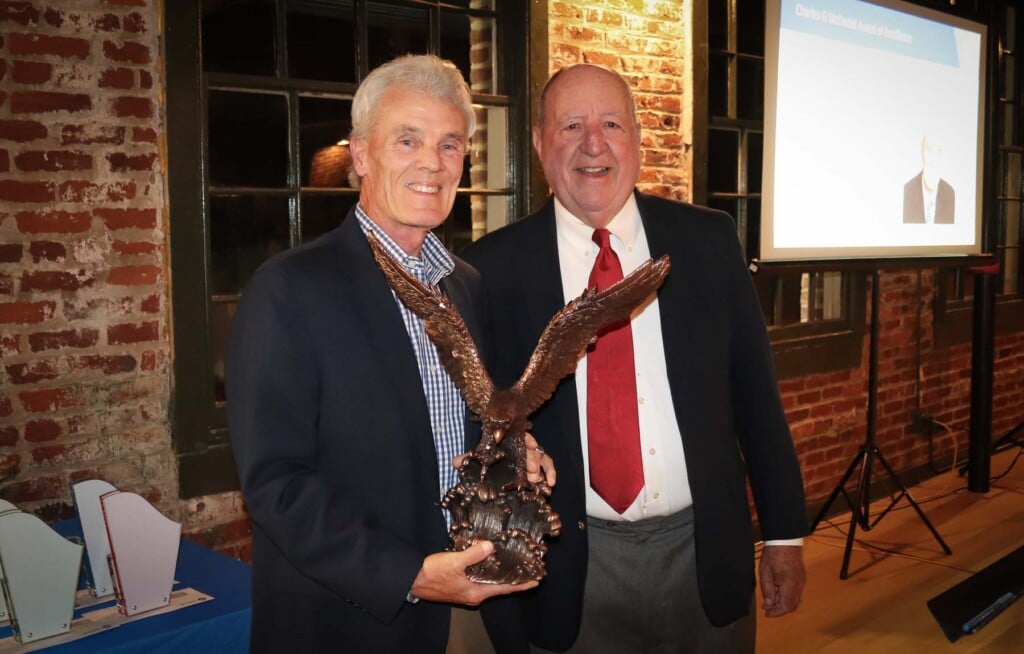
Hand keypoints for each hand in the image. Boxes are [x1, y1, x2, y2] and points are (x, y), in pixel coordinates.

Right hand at [409, 541, 538, 605]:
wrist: (413, 581)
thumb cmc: (432, 573)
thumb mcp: (454, 562)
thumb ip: (473, 555)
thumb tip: (491, 546)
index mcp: (476, 592)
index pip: (505, 589)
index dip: (521, 584)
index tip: (537, 579)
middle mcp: (475, 594)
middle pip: (500, 586)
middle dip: (514, 578)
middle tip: (528, 568)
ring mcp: (467, 591)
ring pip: (490, 582)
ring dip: (502, 574)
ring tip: (514, 563)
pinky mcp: (461, 585)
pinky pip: (480, 579)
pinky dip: (489, 571)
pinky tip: (491, 561)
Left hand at [450, 434, 555, 488]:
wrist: (493, 470)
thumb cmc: (488, 460)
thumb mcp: (478, 459)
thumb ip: (468, 459)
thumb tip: (454, 461)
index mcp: (510, 439)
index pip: (521, 435)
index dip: (527, 439)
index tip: (531, 445)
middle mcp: (522, 446)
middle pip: (532, 449)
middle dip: (533, 460)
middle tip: (530, 473)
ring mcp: (531, 456)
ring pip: (542, 457)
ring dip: (542, 469)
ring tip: (537, 481)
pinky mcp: (538, 467)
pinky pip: (547, 467)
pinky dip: (550, 474)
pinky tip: (550, 485)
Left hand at [759, 545, 805, 616]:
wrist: (785, 541)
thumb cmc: (774, 554)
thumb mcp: (765, 573)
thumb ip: (767, 590)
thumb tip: (769, 604)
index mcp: (790, 584)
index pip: (786, 606)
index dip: (776, 612)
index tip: (767, 613)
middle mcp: (799, 585)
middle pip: (792, 606)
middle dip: (779, 609)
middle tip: (767, 607)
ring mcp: (801, 582)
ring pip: (795, 600)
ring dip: (783, 603)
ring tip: (770, 600)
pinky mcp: (801, 578)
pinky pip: (796, 593)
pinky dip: (787, 597)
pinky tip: (777, 592)